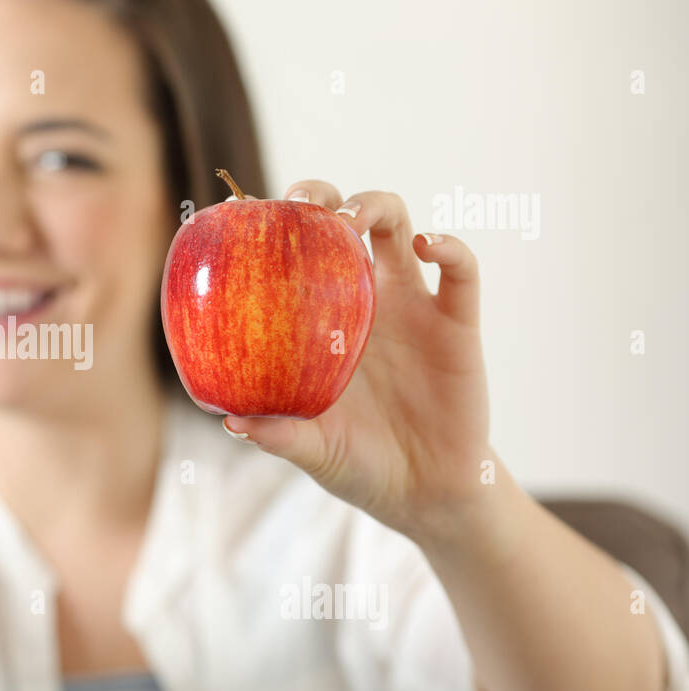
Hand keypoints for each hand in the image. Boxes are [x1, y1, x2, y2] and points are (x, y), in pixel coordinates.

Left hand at [223, 180, 493, 542]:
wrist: (423, 494)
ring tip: (351, 219)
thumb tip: (230, 422)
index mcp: (323, 321)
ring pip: (400, 226)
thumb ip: (276, 434)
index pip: (297, 254)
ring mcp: (412, 307)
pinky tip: (428, 246)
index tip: (248, 212)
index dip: (276, 225)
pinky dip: (450, 246)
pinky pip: (461, 271)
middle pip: (345, 221)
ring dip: (376, 205)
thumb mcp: (310, 450)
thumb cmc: (357, 464)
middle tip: (302, 205)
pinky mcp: (457, 324)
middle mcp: (365, 301)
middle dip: (323, 197)